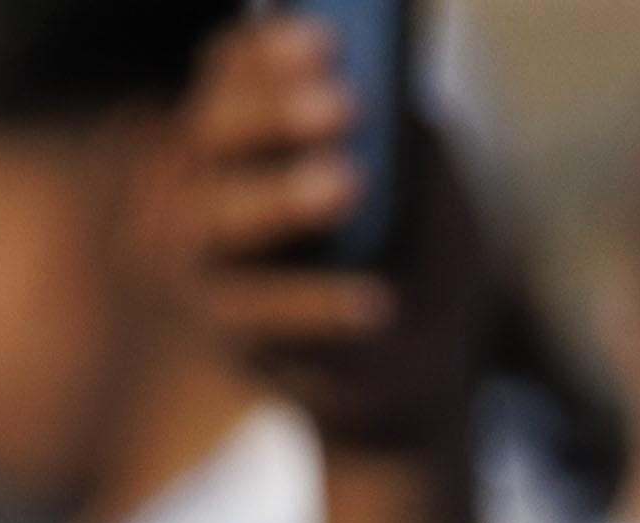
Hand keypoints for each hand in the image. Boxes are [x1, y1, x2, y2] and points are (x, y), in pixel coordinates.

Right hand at [185, 9, 490, 450]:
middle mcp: (212, 190)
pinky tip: (378, 301)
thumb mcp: (428, 178)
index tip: (326, 39)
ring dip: (281, 198)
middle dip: (273, 112)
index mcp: (251, 134)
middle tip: (346, 103)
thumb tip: (396, 95)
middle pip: (213, 135)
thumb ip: (408, 133)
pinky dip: (317, 305)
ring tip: (349, 184)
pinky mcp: (234, 339)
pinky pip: (261, 317)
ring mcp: (212, 268)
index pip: (230, 73)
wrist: (418, 367)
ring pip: (218, 222)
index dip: (264, 52)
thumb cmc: (417, 250)